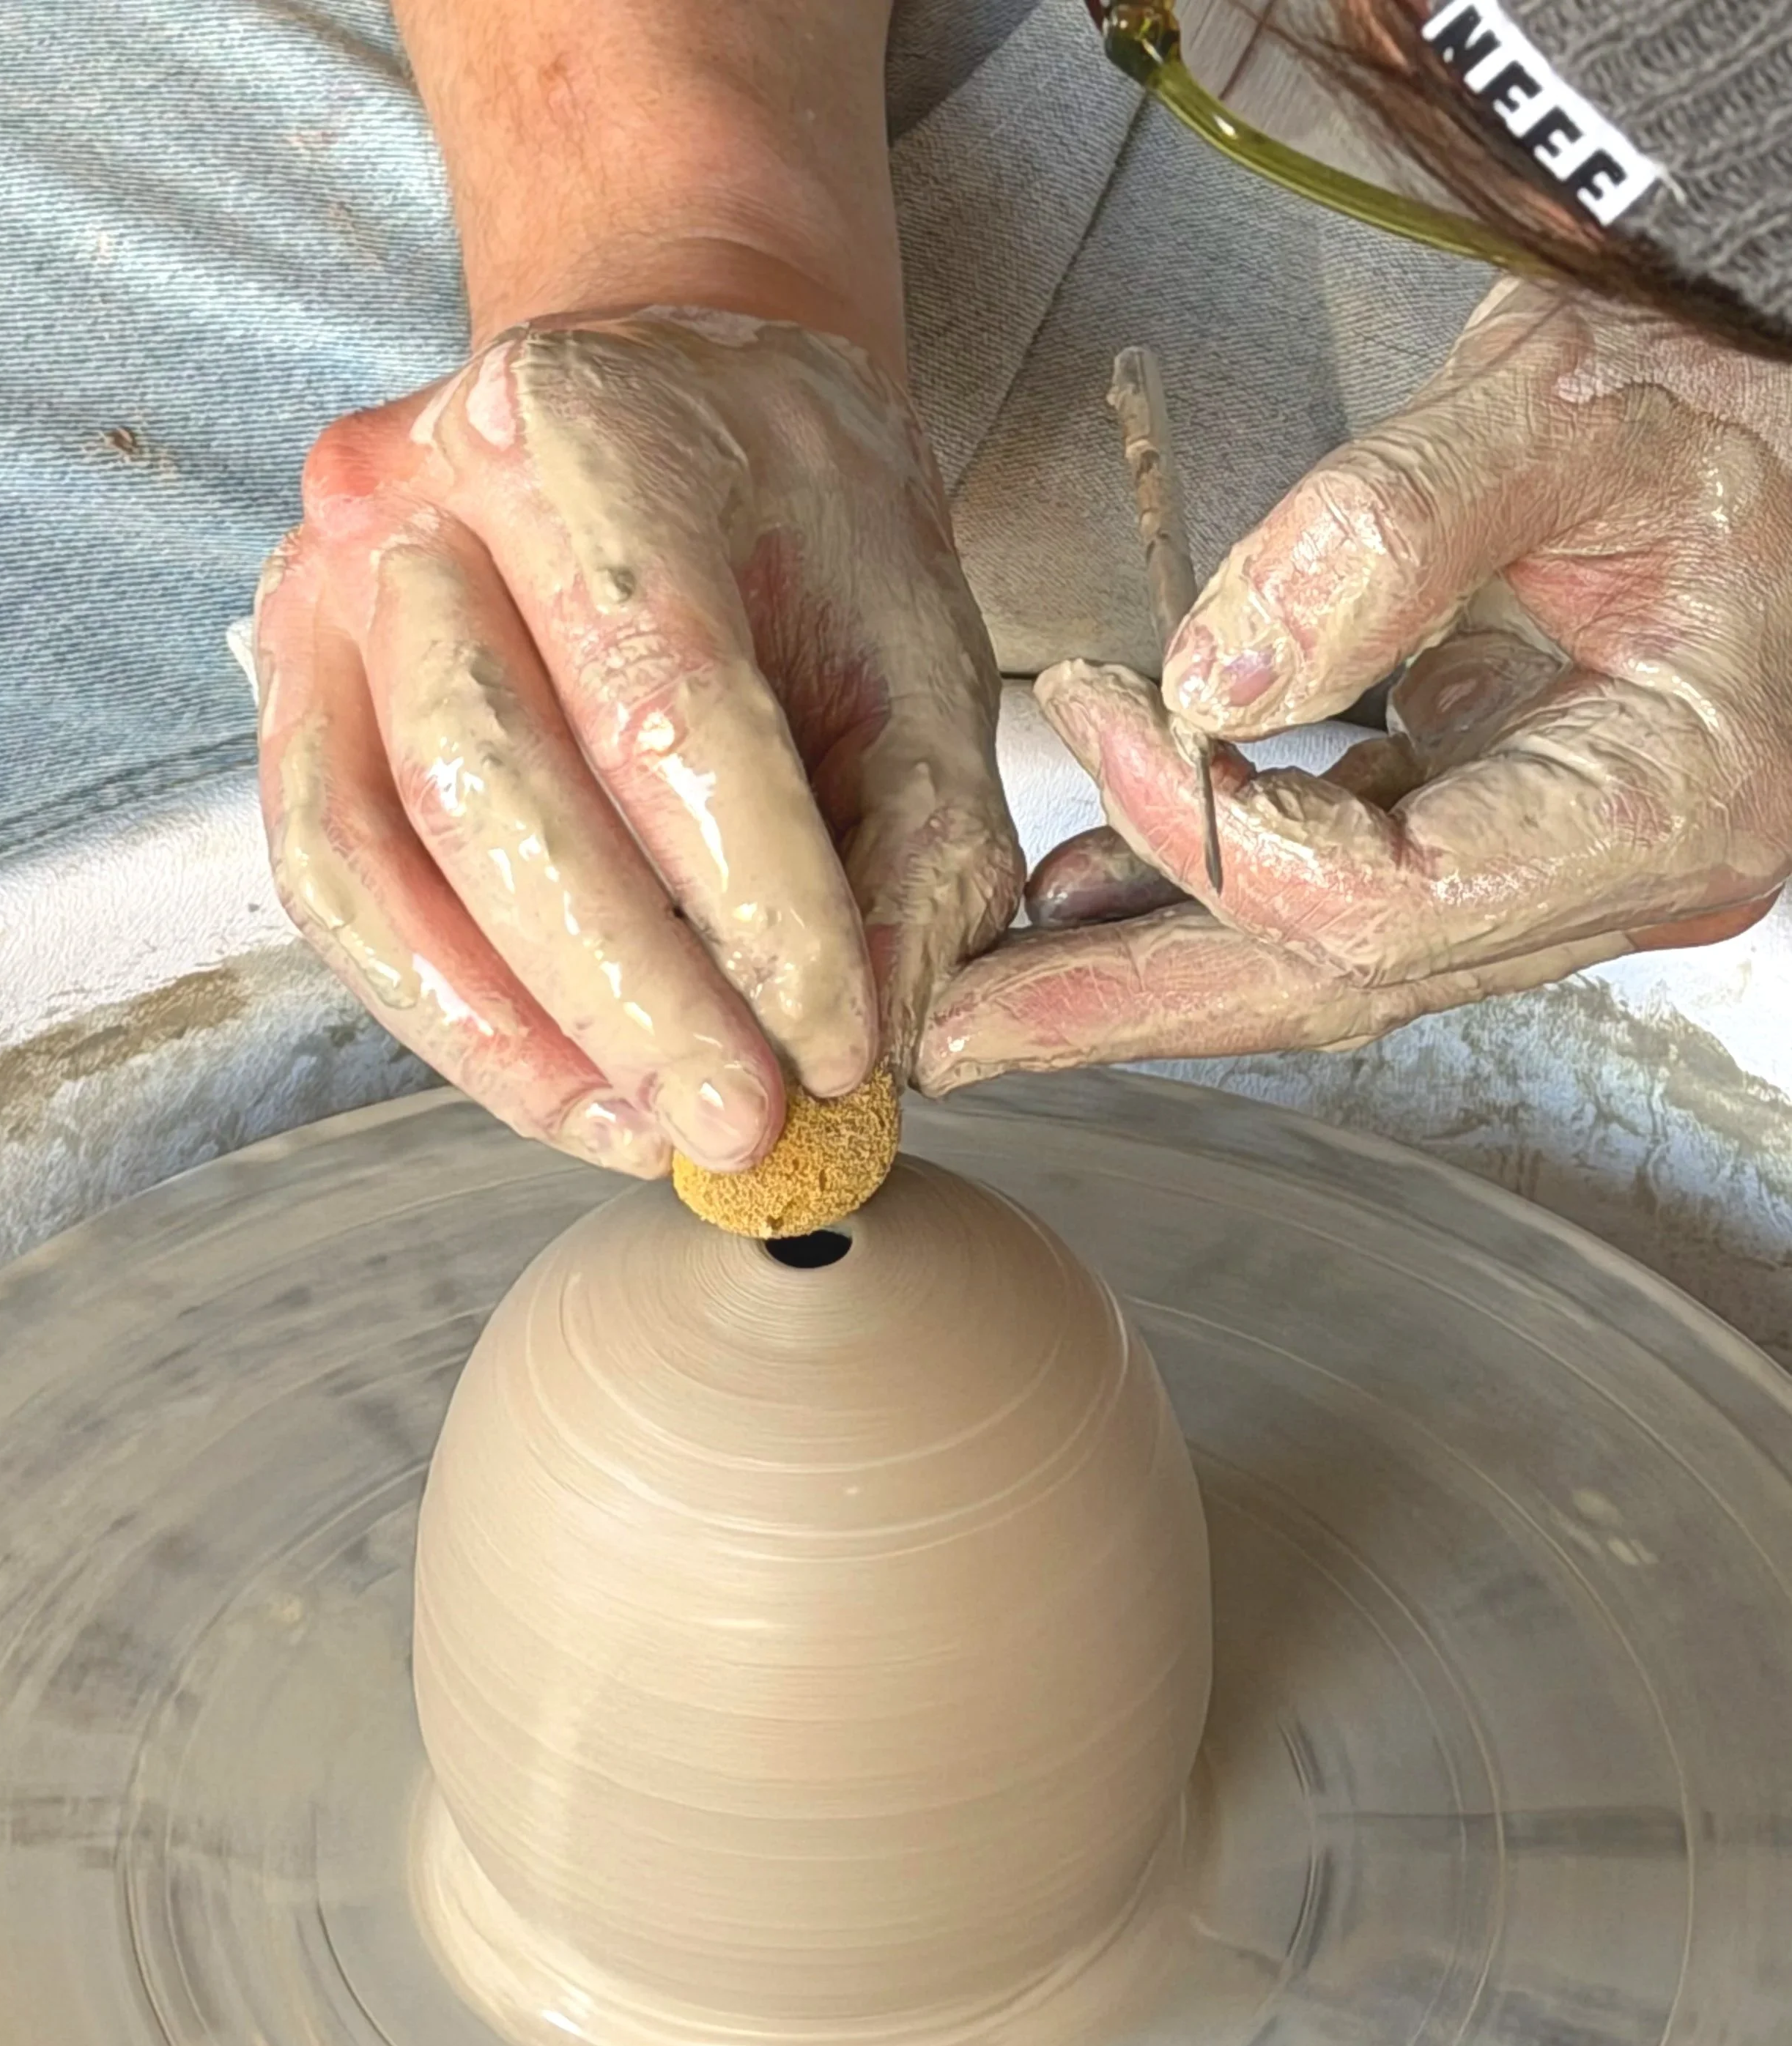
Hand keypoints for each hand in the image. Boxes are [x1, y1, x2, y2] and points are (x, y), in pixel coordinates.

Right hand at [255, 311, 1018, 1174]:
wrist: (669, 414)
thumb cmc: (803, 532)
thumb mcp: (921, 652)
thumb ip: (925, 845)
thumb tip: (875, 1052)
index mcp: (594, 430)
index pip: (665, 699)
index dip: (756, 901)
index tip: (843, 1050)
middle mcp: (416, 496)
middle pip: (495, 784)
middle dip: (631, 994)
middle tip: (749, 1130)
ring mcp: (320, 596)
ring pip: (377, 857)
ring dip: (520, 1037)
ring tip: (656, 1138)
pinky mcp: (288, 694)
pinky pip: (335, 890)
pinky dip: (448, 1018)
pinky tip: (570, 1094)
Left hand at [918, 281, 1791, 1088]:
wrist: (1772, 416)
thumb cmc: (1712, 397)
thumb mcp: (1565, 408)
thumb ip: (1388, 527)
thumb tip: (1212, 672)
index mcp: (1662, 803)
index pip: (1385, 900)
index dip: (1214, 833)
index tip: (1100, 713)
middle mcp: (1616, 882)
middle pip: (1335, 984)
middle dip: (1129, 1006)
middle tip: (955, 1029)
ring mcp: (1561, 878)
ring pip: (1324, 965)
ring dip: (1150, 970)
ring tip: (992, 980)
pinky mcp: (1503, 841)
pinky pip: (1337, 899)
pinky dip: (1212, 890)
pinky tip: (1099, 887)